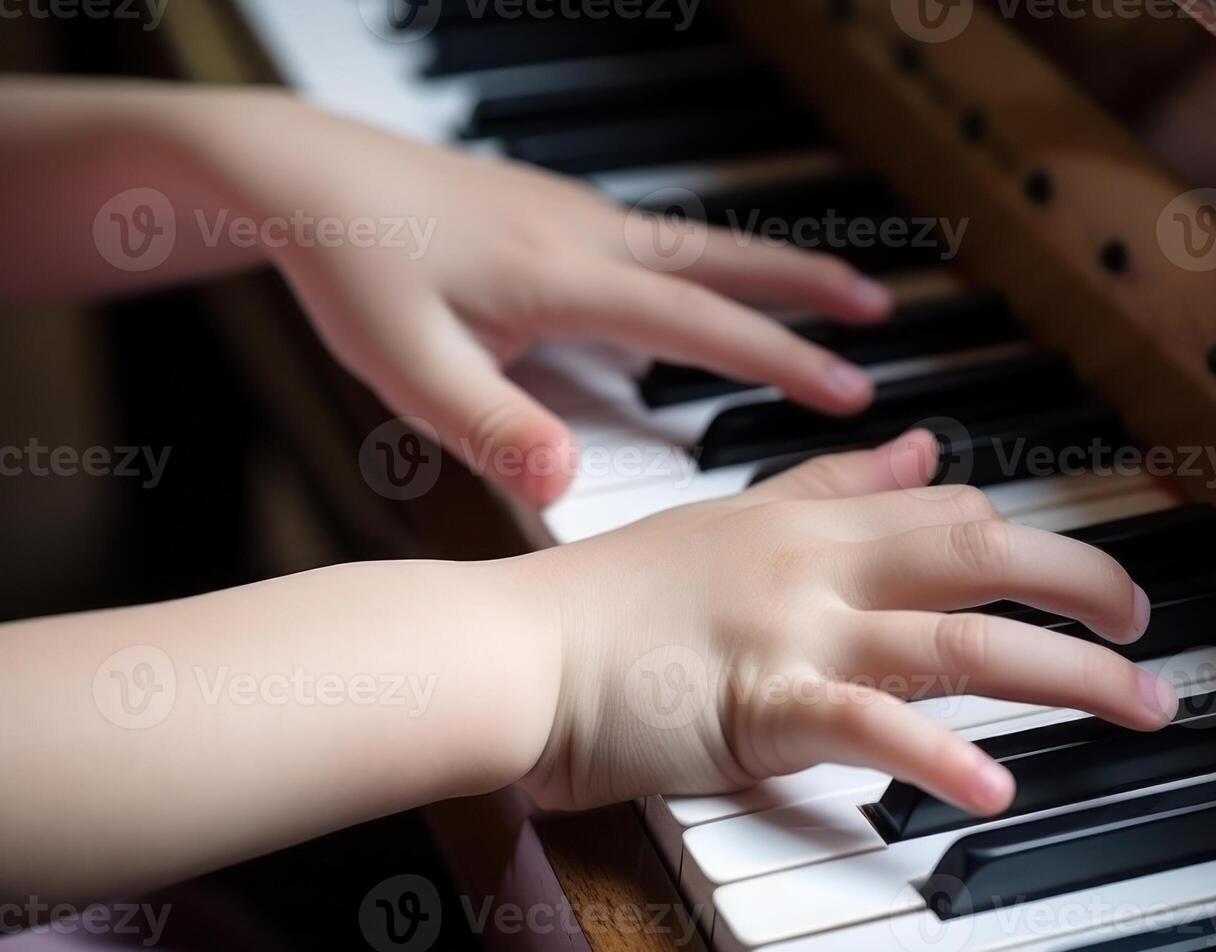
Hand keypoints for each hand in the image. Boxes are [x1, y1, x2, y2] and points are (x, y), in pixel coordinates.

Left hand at [231, 97, 889, 503]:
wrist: (302, 173)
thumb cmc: (354, 270)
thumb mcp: (407, 368)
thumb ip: (489, 427)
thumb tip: (566, 482)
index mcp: (566, 279)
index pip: (700, 324)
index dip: (782, 360)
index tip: (853, 389)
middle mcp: (587, 237)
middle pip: (726, 259)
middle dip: (808, 285)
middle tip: (881, 309)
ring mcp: (573, 217)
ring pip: (698, 242)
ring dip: (769, 264)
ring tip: (829, 287)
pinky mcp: (553, 212)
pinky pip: (657, 237)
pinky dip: (709, 259)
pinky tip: (702, 283)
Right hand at [514, 432, 1176, 814]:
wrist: (510, 647)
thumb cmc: (605, 596)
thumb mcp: (733, 519)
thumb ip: (832, 481)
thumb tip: (924, 449)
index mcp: (809, 521)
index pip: (950, 511)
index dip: (1033, 536)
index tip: (1087, 571)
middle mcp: (819, 565)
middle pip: (983, 556)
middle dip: (1085, 585)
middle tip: (1146, 628)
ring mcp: (795, 633)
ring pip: (961, 640)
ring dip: (1068, 673)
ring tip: (1140, 704)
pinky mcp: (760, 707)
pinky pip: (866, 726)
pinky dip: (935, 757)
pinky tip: (995, 787)